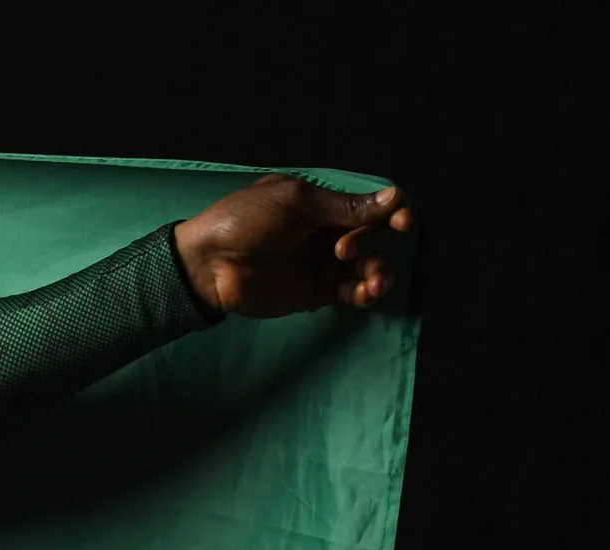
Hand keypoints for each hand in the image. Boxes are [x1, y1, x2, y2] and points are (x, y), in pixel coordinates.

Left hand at [173, 174, 415, 318]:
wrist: (208, 263)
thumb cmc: (244, 221)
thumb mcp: (294, 201)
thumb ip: (343, 206)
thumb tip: (393, 197)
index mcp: (322, 204)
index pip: (370, 205)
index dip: (392, 211)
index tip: (401, 220)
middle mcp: (328, 232)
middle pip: (373, 234)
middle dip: (370, 241)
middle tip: (343, 251)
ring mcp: (324, 263)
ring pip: (369, 265)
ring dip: (379, 271)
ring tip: (373, 281)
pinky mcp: (317, 292)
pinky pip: (353, 291)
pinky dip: (366, 292)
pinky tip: (368, 292)